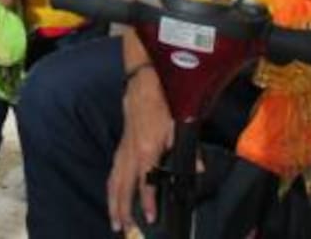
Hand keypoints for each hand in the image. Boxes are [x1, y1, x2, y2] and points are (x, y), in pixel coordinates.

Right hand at [108, 62, 172, 232]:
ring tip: (114, 221)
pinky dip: (111, 188)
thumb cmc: (160, 105)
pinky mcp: (121, 147)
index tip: (150, 218)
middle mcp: (131, 153)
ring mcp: (123, 150)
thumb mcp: (178, 125)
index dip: (148, 201)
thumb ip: (187, 150)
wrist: (141, 85)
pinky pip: (113, 172)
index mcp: (146, 150)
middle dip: (122, 209)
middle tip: (122, 228)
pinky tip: (112, 197)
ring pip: (114, 181)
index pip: (146, 182)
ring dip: (113, 202)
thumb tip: (199, 170)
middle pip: (123, 187)